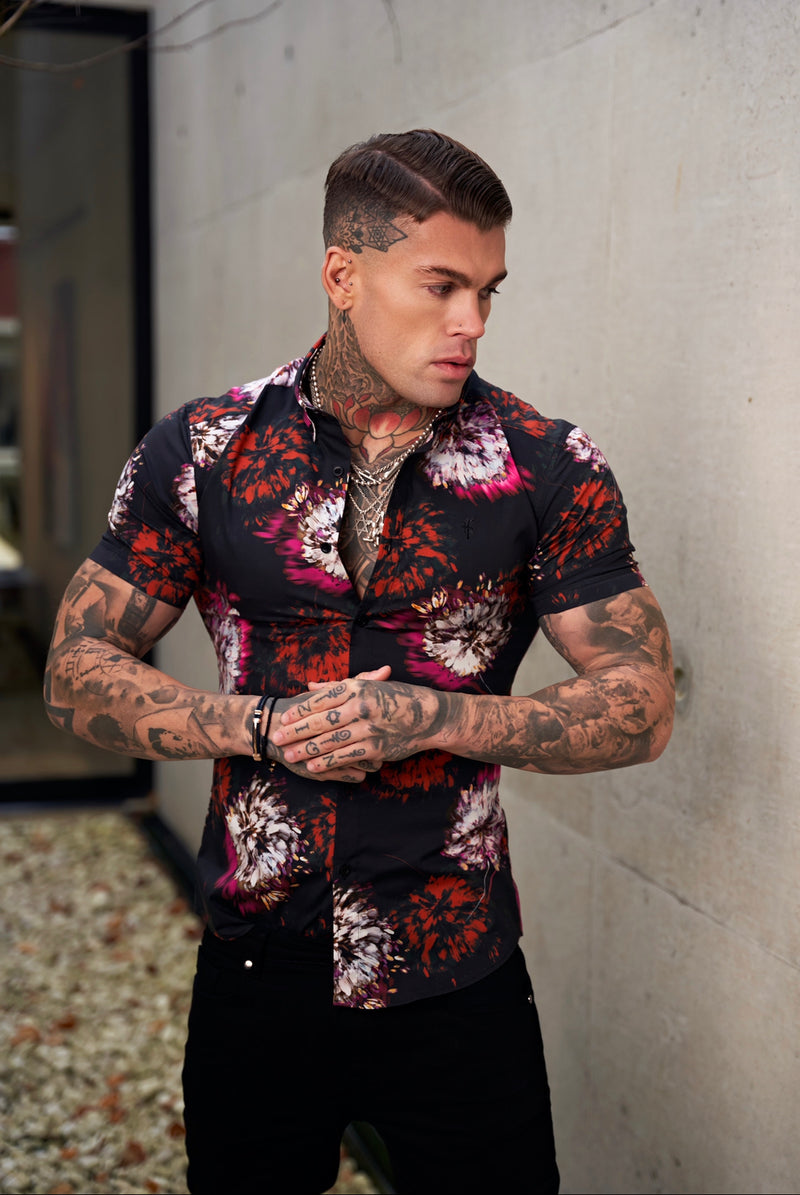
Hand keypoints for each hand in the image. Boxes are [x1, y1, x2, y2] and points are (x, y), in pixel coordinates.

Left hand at [267, 667, 392, 782]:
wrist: (428, 716)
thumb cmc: (396, 697)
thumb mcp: (368, 685)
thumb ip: (338, 686)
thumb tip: (311, 686)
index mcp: (357, 688)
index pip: (321, 700)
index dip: (300, 710)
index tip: (283, 718)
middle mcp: (361, 707)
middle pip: (321, 721)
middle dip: (296, 731)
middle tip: (277, 737)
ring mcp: (369, 728)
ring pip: (331, 740)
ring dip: (307, 749)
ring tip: (289, 754)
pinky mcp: (376, 748)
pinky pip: (347, 756)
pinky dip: (328, 762)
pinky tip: (313, 766)